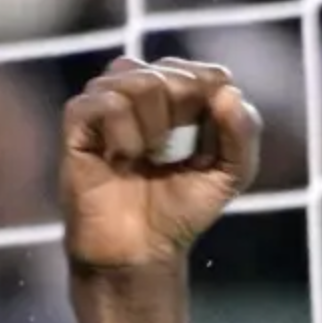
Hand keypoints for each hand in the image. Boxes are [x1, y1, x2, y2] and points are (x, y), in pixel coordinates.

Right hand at [60, 58, 261, 272]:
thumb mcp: (231, 174)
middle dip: (182, 119)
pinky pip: (107, 103)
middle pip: (172, 72)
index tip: (205, 150)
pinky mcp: (78, 119)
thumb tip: (228, 90)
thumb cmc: (181, 208)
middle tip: (170, 156)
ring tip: (147, 157)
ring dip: (154, 126)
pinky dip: (124, 134)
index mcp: (182, 92)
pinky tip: (121, 158)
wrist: (139, 250)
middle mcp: (142, 86)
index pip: (207, 74)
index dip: (212, 113)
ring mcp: (107, 99)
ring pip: (138, 78)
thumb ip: (243, 131)